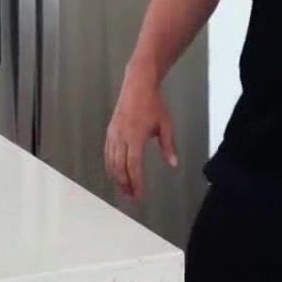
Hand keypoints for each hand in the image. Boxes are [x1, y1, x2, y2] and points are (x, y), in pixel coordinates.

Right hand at [103, 66, 176, 200]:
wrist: (138, 85)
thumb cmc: (153, 103)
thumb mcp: (165, 124)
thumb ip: (168, 146)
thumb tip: (173, 164)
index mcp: (136, 136)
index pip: (134, 166)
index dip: (136, 182)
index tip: (139, 194)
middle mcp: (121, 137)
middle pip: (120, 167)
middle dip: (125, 184)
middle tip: (131, 197)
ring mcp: (114, 134)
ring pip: (111, 162)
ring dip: (117, 178)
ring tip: (124, 189)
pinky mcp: (110, 131)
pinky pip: (107, 152)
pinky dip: (110, 165)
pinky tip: (115, 172)